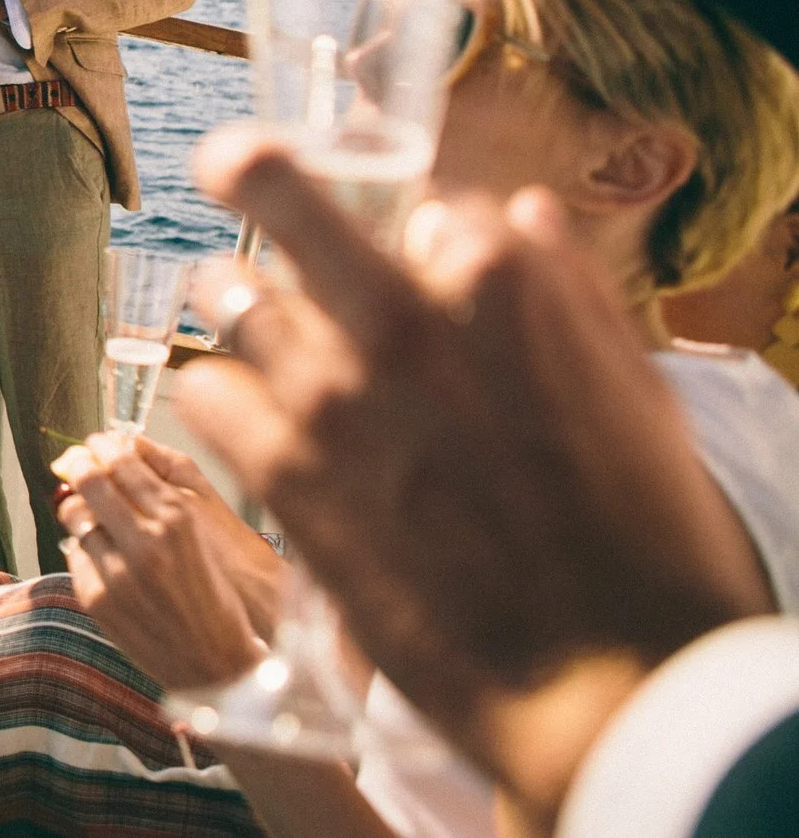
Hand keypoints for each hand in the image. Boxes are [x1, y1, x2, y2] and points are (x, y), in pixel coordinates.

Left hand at [57, 431, 267, 690]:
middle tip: (76, 460)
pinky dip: (84, 548)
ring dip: (77, 505)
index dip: (102, 444)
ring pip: (74, 514)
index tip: (97, 443)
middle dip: (77, 462)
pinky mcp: (98, 598)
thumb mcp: (199, 535)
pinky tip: (102, 555)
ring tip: (88, 508)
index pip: (122, 460)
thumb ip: (160, 495)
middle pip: (88, 478)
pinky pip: (75, 554)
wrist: (216, 664)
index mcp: (178, 518)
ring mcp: (117, 572)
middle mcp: (146, 541)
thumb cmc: (213, 595)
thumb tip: (118, 455)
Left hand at [176, 124, 773, 826]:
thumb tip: (522, 214)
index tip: (415, 254)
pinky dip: (217, 400)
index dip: (420, 236)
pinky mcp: (283, 472)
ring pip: (229, 293)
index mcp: (500, 284)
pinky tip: (243, 422)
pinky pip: (203, 393)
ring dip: (236, 302)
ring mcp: (331, 392)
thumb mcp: (641, 402)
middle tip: (227, 158)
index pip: (422, 207)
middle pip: (282, 188)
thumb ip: (570, 297)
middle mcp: (400, 319)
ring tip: (241, 316)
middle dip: (252, 166)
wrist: (610, 692)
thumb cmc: (648, 551)